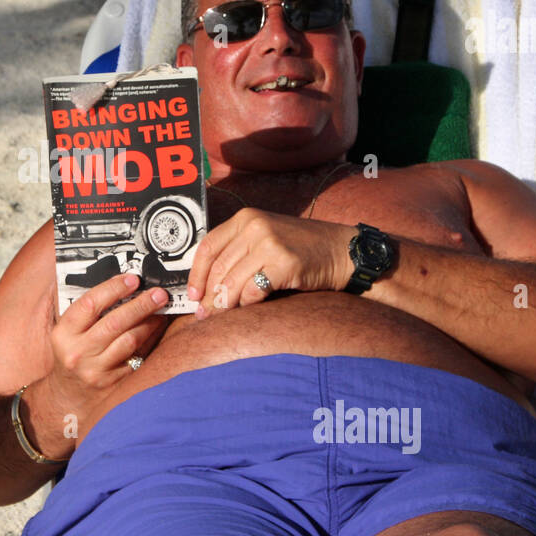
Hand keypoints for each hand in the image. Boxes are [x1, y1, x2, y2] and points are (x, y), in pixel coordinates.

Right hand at [46, 273, 170, 416]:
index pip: (89, 304)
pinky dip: (149, 340)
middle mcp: (77, 352)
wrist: (69, 391)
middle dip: (140, 305)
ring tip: (160, 310)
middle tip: (159, 293)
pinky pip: (137, 357)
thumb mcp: (68, 330)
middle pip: (115, 323)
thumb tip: (123, 283)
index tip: (133, 279)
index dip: (113, 289)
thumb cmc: (72, 351)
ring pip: (129, 340)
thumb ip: (88, 309)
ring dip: (149, 322)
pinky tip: (156, 328)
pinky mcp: (112, 382)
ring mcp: (95, 370)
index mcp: (63, 334)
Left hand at [185, 209, 353, 316]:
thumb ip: (239, 252)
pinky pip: (253, 291)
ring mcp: (269, 244)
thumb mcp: (266, 238)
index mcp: (245, 218)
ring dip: (224, 305)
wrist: (342, 252)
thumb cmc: (303, 250)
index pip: (208, 246)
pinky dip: (247, 304)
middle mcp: (254, 227)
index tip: (193, 294)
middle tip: (204, 315)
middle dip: (209, 295)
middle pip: (218, 267)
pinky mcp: (283, 263)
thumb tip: (208, 285)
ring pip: (232, 282)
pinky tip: (249, 309)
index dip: (196, 274)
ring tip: (221, 317)